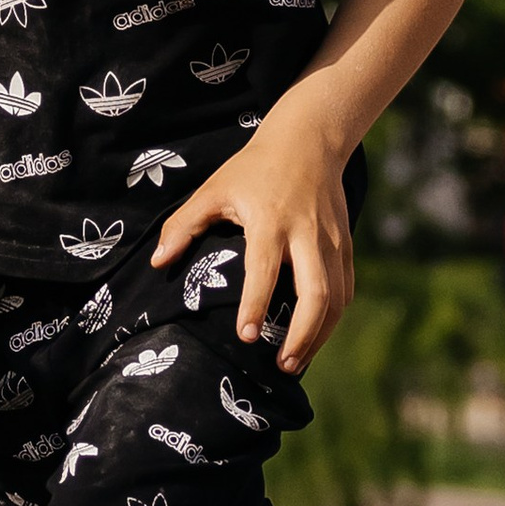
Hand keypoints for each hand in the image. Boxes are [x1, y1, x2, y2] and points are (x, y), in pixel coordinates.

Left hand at [152, 108, 353, 370]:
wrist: (310, 140)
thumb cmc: (253, 167)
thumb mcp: (214, 188)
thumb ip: (183, 225)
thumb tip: (158, 262)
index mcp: (270, 220)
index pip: (265, 270)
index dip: (255, 305)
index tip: (245, 336)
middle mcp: (306, 234)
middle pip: (316, 294)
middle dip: (302, 336)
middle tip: (281, 365)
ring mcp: (331, 241)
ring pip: (336, 299)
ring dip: (319, 336)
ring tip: (296, 362)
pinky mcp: (346, 245)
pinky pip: (345, 290)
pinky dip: (332, 319)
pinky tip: (314, 338)